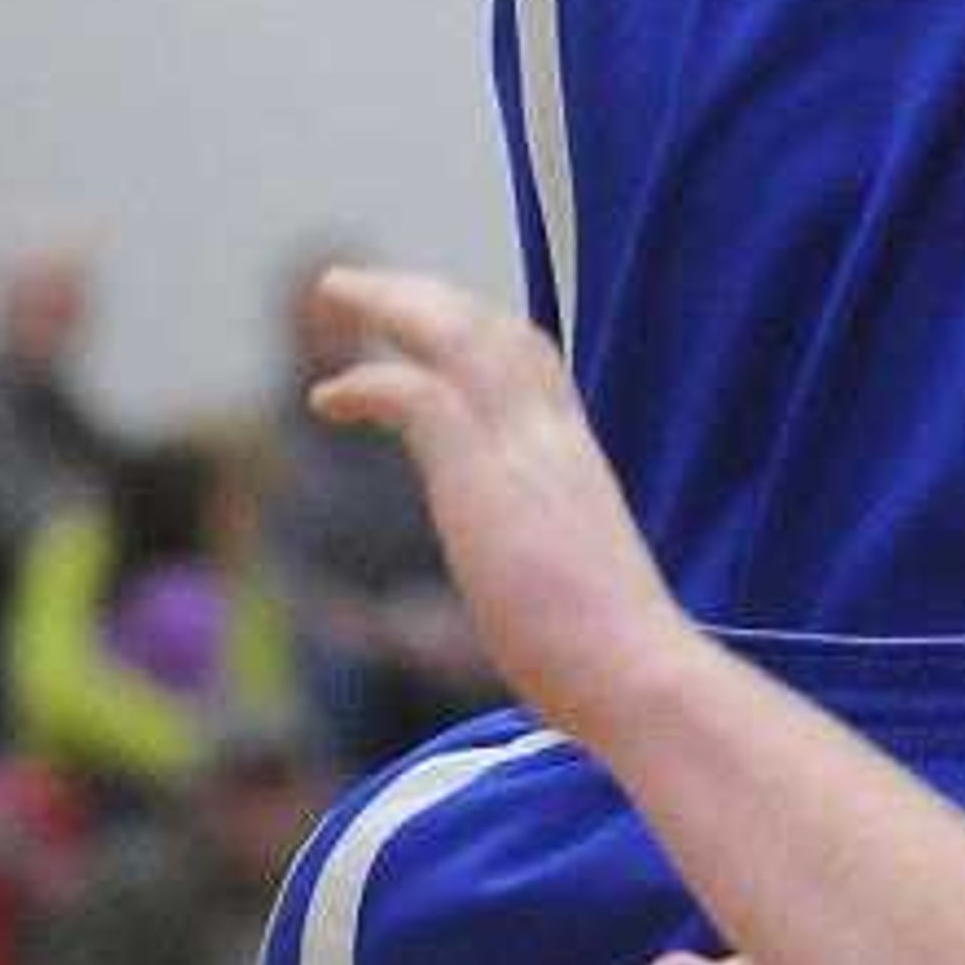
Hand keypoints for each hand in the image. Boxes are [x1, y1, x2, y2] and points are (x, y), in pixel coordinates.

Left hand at [307, 264, 688, 749]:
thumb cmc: (616, 667)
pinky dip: (367, 380)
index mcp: (578, 462)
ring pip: (458, 333)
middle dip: (429, 296)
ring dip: (393, 303)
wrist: (638, 678)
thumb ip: (548, 571)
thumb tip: (544, 620)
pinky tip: (327, 398)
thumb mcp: (581, 593)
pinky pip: (417, 392)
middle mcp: (553, 439)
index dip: (485, 334)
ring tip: (334, 291)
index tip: (442, 323)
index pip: (535, 365)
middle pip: (495, 329)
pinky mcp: (484, 475)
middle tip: (367, 286)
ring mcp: (522, 449)